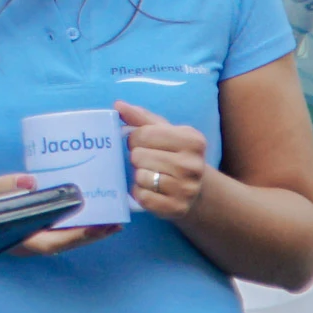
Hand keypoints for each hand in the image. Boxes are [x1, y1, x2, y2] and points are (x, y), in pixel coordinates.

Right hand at [0, 171, 119, 256]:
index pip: (51, 242)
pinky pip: (56, 230)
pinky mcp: (28, 228)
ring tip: (112, 218)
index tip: (100, 226)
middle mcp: (26, 241)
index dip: (77, 236)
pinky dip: (75, 224)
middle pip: (65, 243)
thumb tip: (31, 181)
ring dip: (88, 231)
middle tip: (117, 223)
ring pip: (64, 239)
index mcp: (15, 237)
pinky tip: (87, 211)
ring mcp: (28, 237)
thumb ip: (1, 187)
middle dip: (92, 235)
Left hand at [116, 100, 206, 219]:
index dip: (135, 138)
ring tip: (149, 174)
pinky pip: (143, 197)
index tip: (141, 143)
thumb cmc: (174, 153)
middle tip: (146, 160)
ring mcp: (187, 189)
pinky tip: (149, 189)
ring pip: (141, 177)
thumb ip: (140, 117)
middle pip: (140, 156)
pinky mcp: (177, 208)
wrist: (195, 187)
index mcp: (193, 140)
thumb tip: (118, 104)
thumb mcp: (163, 131)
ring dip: (138, 175)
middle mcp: (193, 165)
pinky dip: (139, 193)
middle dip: (137, 157)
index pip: (144, 133)